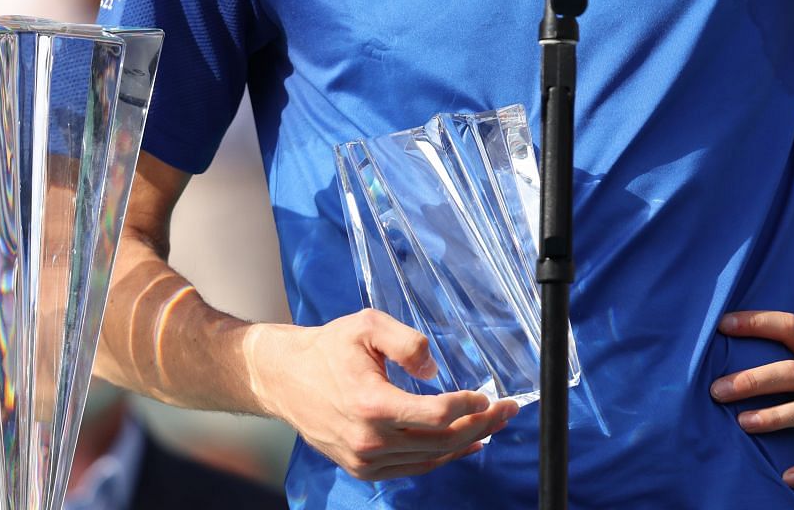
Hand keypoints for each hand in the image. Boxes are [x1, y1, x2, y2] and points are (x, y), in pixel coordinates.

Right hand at [248, 310, 518, 480]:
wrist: (286, 378)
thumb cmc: (328, 348)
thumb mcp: (367, 326)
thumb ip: (406, 342)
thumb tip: (435, 369)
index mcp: (371, 403)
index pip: (435, 414)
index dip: (468, 405)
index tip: (488, 393)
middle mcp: (369, 439)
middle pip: (440, 440)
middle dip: (481, 424)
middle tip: (508, 410)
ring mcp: (365, 459)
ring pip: (430, 458)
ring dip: (467, 442)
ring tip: (493, 425)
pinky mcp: (362, 468)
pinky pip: (413, 468)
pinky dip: (442, 457)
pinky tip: (463, 444)